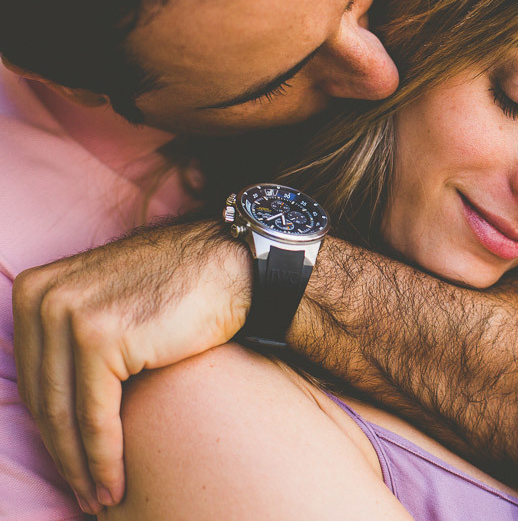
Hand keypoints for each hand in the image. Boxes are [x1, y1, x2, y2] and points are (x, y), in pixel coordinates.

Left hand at [12, 220, 250, 513]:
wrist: (235, 267)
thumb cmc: (184, 290)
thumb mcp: (109, 302)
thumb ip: (74, 337)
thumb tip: (57, 400)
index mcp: (36, 288)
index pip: (36, 378)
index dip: (52, 428)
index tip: (71, 464)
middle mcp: (42, 297)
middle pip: (46, 398)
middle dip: (64, 454)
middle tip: (86, 492)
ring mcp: (68, 314)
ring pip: (64, 414)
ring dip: (82, 467)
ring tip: (100, 496)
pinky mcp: (98, 338)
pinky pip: (94, 417)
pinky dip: (102, 458)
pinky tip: (113, 482)